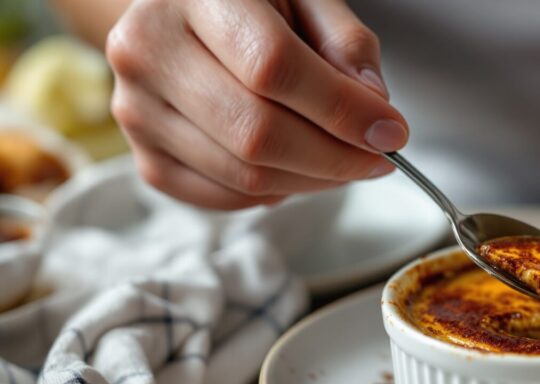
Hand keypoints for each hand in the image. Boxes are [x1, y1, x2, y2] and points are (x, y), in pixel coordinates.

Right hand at [107, 0, 404, 209]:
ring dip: (314, 181)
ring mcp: (137, 109)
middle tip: (378, 159)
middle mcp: (149, 49)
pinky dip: (278, 193)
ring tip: (344, 161)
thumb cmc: (252, 6)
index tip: (392, 132)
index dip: (341, 109)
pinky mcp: (144, 158)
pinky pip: (226, 198)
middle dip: (335, 158)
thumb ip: (347, 45)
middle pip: (257, 133)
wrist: (177, 18)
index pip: (273, 67)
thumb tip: (374, 110)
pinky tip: (297, 167)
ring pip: (245, 175)